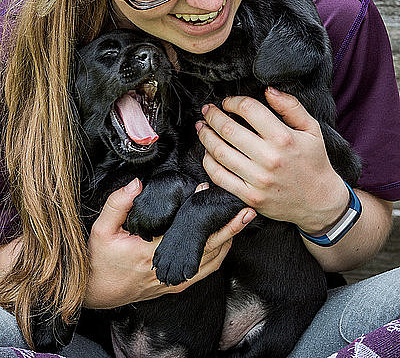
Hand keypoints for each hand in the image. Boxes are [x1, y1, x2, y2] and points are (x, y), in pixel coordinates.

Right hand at [84, 179, 255, 307]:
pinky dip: (219, 254)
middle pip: (208, 248)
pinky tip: (225, 240)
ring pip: (212, 261)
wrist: (96, 292)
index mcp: (151, 253)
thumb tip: (136, 183)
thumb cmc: (99, 261)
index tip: (208, 191)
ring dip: (228, 240)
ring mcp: (176, 280)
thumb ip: (117, 205)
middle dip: (229, 228)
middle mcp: (169, 270)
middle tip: (245, 209)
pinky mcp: (177, 284)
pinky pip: (206, 270)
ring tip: (242, 221)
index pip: (184, 230)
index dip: (200, 212)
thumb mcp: (101, 230)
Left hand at [196, 88, 348, 234]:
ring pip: (219, 152)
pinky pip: (219, 177)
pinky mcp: (250, 196)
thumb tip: (268, 90)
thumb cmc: (314, 161)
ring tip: (202, 127)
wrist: (320, 202)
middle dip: (212, 116)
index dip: (233, 101)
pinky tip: (208, 152)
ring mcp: (258, 179)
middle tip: (207, 110)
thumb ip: (290, 106)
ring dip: (206, 136)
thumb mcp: (311, 129)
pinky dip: (208, 162)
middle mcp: (269, 158)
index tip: (227, 102)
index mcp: (283, 137)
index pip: (248, 109)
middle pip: (228, 129)